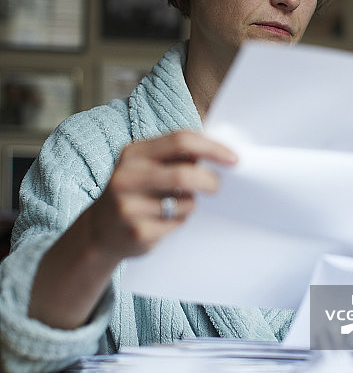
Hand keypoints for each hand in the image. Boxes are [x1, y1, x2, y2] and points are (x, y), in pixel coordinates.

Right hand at [89, 130, 237, 259]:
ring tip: (179, 205)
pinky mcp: (137, 232)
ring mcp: (129, 206)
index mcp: (134, 153)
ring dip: (191, 204)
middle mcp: (127, 177)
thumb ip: (174, 156)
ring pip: (184, 202)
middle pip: (184, 174)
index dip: (212, 148)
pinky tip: (165, 221)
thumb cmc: (134, 192)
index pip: (181, 140)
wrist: (98, 231)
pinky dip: (180, 221)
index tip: (234, 159)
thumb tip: (218, 153)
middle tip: (218, 187)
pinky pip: (176, 224)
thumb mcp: (145, 166)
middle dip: (209, 181)